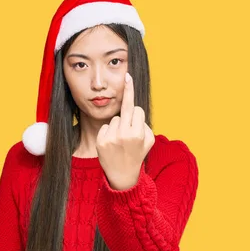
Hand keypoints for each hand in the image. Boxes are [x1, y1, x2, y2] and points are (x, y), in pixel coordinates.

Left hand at [96, 72, 154, 189]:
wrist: (122, 175)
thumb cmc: (137, 154)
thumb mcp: (149, 142)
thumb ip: (145, 125)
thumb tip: (135, 110)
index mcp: (138, 134)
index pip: (137, 111)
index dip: (137, 115)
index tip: (132, 90)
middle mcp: (124, 135)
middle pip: (126, 108)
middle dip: (128, 90)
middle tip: (127, 75)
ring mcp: (111, 138)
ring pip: (115, 119)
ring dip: (118, 126)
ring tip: (121, 141)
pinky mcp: (101, 141)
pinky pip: (106, 126)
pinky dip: (109, 132)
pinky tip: (112, 144)